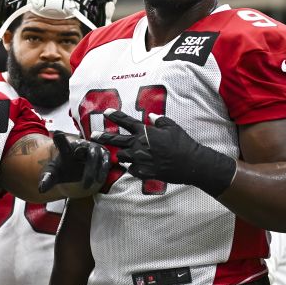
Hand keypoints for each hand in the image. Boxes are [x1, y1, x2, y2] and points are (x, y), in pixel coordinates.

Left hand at [37, 131, 110, 192]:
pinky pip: (106, 161)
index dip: (60, 139)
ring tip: (87, 185)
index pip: (61, 142)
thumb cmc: (64, 170)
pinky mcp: (104, 155)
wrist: (77, 170)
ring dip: (92, 170)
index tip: (57, 134)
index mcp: (66, 147)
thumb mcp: (54, 174)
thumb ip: (47, 179)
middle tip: (79, 178)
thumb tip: (40, 189)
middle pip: (83, 149)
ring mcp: (94, 149)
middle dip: (82, 160)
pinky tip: (99, 180)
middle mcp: (81, 144)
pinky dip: (103, 170)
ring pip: (95, 156)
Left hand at [91, 109, 235, 196]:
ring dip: (122, 154)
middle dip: (103, 137)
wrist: (190, 163)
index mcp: (145, 132)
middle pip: (116, 140)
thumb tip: (151, 116)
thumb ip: (159, 120)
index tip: (106, 112)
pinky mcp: (143, 172)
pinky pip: (132, 170)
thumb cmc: (183, 143)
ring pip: (122, 156)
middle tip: (94, 136)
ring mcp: (140, 159)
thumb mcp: (172, 126)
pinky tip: (138, 166)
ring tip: (123, 154)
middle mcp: (139, 145)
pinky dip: (133, 168)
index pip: (125, 121)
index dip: (115, 116)